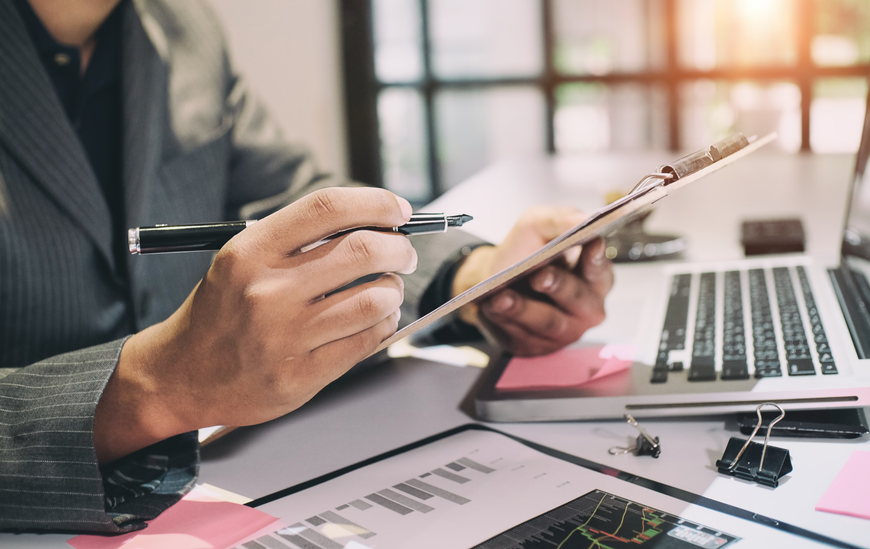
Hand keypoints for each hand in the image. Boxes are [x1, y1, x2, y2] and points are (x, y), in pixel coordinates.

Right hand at [95, 188, 416, 461]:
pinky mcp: (302, 375)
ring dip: (394, 290)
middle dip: (398, 248)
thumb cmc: (221, 312)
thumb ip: (298, 241)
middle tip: (403, 253)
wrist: (181, 376)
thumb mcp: (242, 260)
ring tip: (387, 290)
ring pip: (375, 298)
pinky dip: (385, 323)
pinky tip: (376, 319)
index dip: (376, 203)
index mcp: (250, 251)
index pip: (328, 208)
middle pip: (363, 251)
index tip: (399, 210)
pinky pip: (368, 340)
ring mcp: (286, 335)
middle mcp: (268, 290)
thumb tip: (373, 222)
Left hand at [452, 207, 613, 356]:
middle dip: (558, 286)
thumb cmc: (526, 252)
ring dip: (523, 309)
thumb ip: (561, 219)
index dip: (596, 260)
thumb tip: (583, 219)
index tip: (590, 244)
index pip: (601, 271)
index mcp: (595, 278)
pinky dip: (505, 321)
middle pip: (578, 300)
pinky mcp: (536, 345)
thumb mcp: (539, 225)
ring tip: (501, 296)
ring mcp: (564, 332)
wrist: (494, 279)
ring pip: (547, 322)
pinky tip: (490, 308)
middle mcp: (586, 309)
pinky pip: (523, 336)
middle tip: (539, 275)